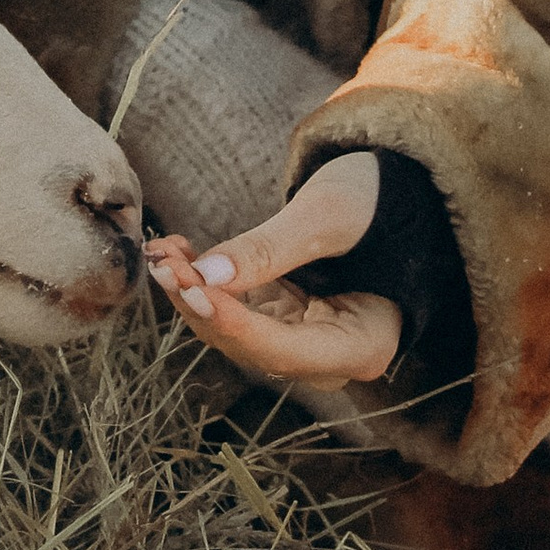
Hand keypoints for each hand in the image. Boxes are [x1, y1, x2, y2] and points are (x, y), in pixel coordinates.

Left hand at [146, 150, 401, 392]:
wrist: (387, 192)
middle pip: (252, 346)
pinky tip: (177, 252)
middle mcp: (330, 357)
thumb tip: (207, 276)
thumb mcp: (326, 217)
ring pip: (234, 332)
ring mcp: (302, 340)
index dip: (233, 324)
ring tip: (162, 251)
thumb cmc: (375, 201)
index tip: (192, 290)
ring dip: (194, 293)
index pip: (284, 350)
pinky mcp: (281, 319)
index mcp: (362, 346)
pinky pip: (234, 311)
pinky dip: (204, 284)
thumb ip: (270, 249)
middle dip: (202, 305)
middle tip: (163, 262)